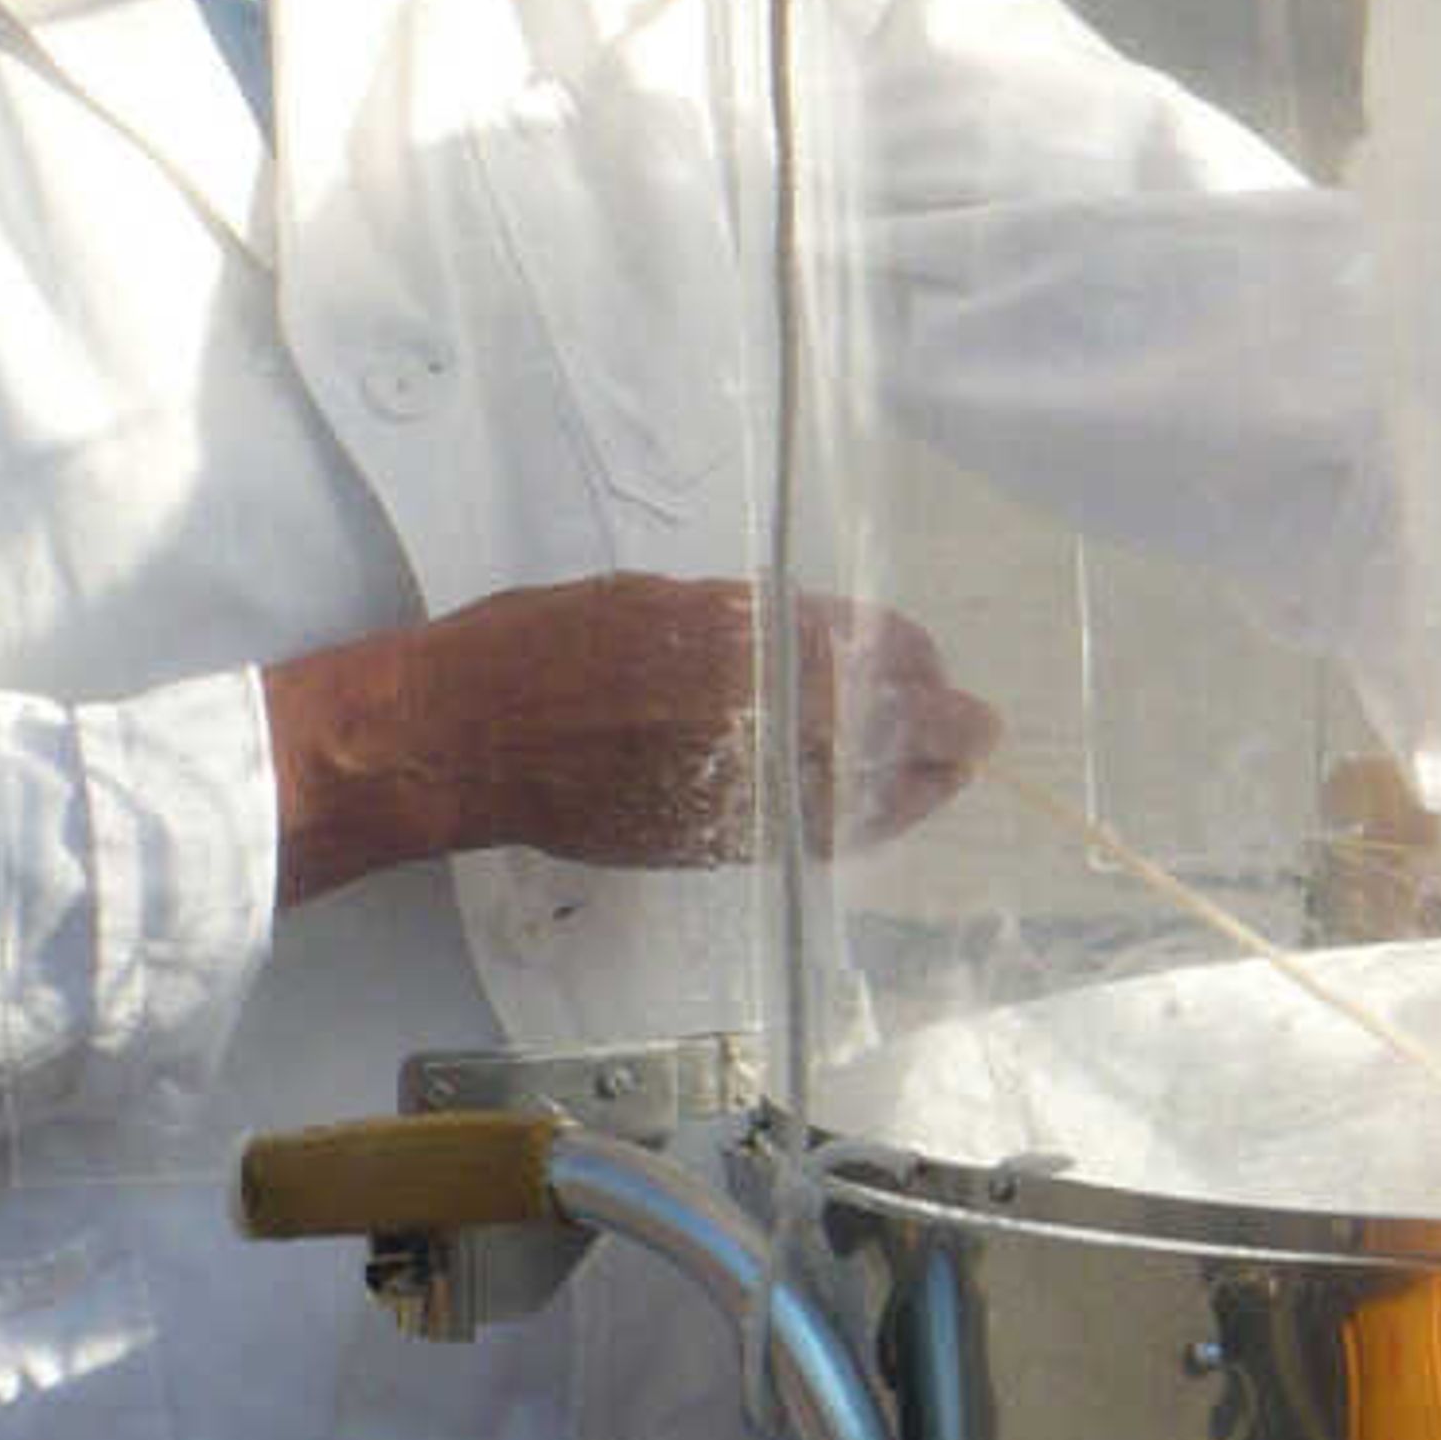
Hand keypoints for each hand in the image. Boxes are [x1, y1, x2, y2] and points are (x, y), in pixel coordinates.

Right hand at [270, 574, 1000, 902]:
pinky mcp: (709, 837)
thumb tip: (808, 642)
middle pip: (883, 725)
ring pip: (859, 788)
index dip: (907, 658)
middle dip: (942, 728)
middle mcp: (749, 710)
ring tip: (950, 777)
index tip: (928, 661)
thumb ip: (738, 623)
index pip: (863, 649)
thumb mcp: (651, 602)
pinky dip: (856, 823)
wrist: (460, 734)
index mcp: (736, 635)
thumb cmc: (540, 644)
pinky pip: (810, 834)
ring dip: (915, 784)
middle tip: (979, 731)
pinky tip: (877, 815)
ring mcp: (732, 781)